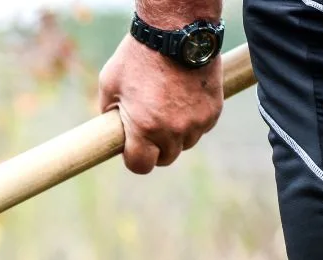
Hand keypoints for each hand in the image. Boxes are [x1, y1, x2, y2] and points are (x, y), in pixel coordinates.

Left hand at [98, 35, 222, 173]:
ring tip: (167, 108)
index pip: (141, 166)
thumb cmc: (138, 56)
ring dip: (176, 134)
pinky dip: (193, 120)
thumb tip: (111, 130)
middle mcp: (173, 130)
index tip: (132, 149)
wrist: (176, 31)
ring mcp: (196, 121)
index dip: (135, 159)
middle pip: (166, 158)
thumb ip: (109, 113)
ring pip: (186, 143)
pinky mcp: (213, 110)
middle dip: (156, 148)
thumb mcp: (110, 84)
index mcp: (144, 128)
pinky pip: (202, 127)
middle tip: (149, 128)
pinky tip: (183, 99)